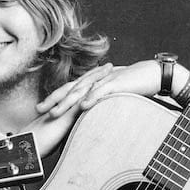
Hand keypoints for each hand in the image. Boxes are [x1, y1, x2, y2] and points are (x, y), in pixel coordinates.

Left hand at [35, 60, 159, 122]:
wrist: (152, 75)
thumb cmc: (132, 87)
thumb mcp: (111, 96)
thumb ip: (98, 103)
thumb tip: (87, 115)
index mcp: (92, 83)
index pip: (68, 91)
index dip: (53, 99)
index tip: (39, 111)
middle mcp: (94, 80)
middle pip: (69, 90)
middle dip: (53, 100)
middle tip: (38, 110)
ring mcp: (104, 80)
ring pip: (82, 91)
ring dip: (66, 102)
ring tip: (54, 113)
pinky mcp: (116, 83)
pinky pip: (102, 91)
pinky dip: (92, 98)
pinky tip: (83, 106)